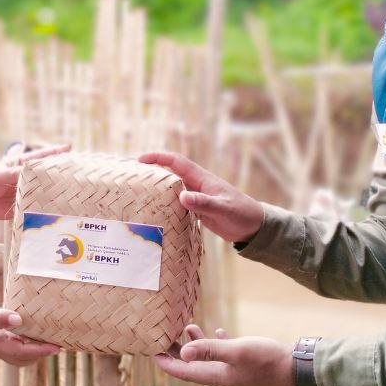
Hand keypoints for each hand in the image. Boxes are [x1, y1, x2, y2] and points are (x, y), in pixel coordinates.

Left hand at [0, 142, 70, 243]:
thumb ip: (12, 174)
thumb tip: (29, 171)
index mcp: (21, 165)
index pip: (40, 157)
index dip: (55, 152)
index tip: (70, 147)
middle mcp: (28, 177)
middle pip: (48, 173)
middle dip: (62, 171)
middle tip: (79, 170)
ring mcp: (29, 192)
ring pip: (46, 190)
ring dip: (58, 190)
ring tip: (74, 189)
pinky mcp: (27, 206)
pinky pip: (39, 206)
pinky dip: (48, 206)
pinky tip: (60, 207)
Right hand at [0, 292, 58, 365]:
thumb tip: (19, 320)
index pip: (24, 352)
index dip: (43, 350)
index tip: (60, 346)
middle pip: (24, 358)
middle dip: (42, 352)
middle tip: (61, 342)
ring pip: (18, 352)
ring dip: (34, 348)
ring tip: (49, 336)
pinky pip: (11, 343)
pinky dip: (24, 340)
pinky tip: (28, 327)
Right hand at [138, 150, 264, 242]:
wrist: (253, 227)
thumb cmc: (241, 214)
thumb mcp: (222, 209)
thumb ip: (203, 203)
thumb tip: (182, 196)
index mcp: (202, 179)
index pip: (177, 162)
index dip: (159, 158)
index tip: (140, 160)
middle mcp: (197, 185)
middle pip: (170, 174)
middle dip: (152, 172)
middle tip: (132, 177)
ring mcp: (196, 197)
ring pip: (172, 189)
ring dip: (157, 190)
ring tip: (138, 195)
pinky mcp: (197, 210)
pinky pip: (177, 204)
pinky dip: (166, 206)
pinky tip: (156, 213)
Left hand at [154, 323, 291, 385]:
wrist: (296, 369)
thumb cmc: (266, 360)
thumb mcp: (237, 351)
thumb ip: (210, 350)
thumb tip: (184, 352)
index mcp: (217, 376)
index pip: (185, 372)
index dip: (168, 363)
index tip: (152, 353)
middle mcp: (223, 376)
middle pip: (193, 365)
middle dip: (178, 352)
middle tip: (163, 338)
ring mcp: (235, 370)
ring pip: (208, 358)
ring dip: (196, 344)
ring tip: (187, 326)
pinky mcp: (247, 362)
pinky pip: (225, 353)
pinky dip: (217, 343)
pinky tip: (217, 331)